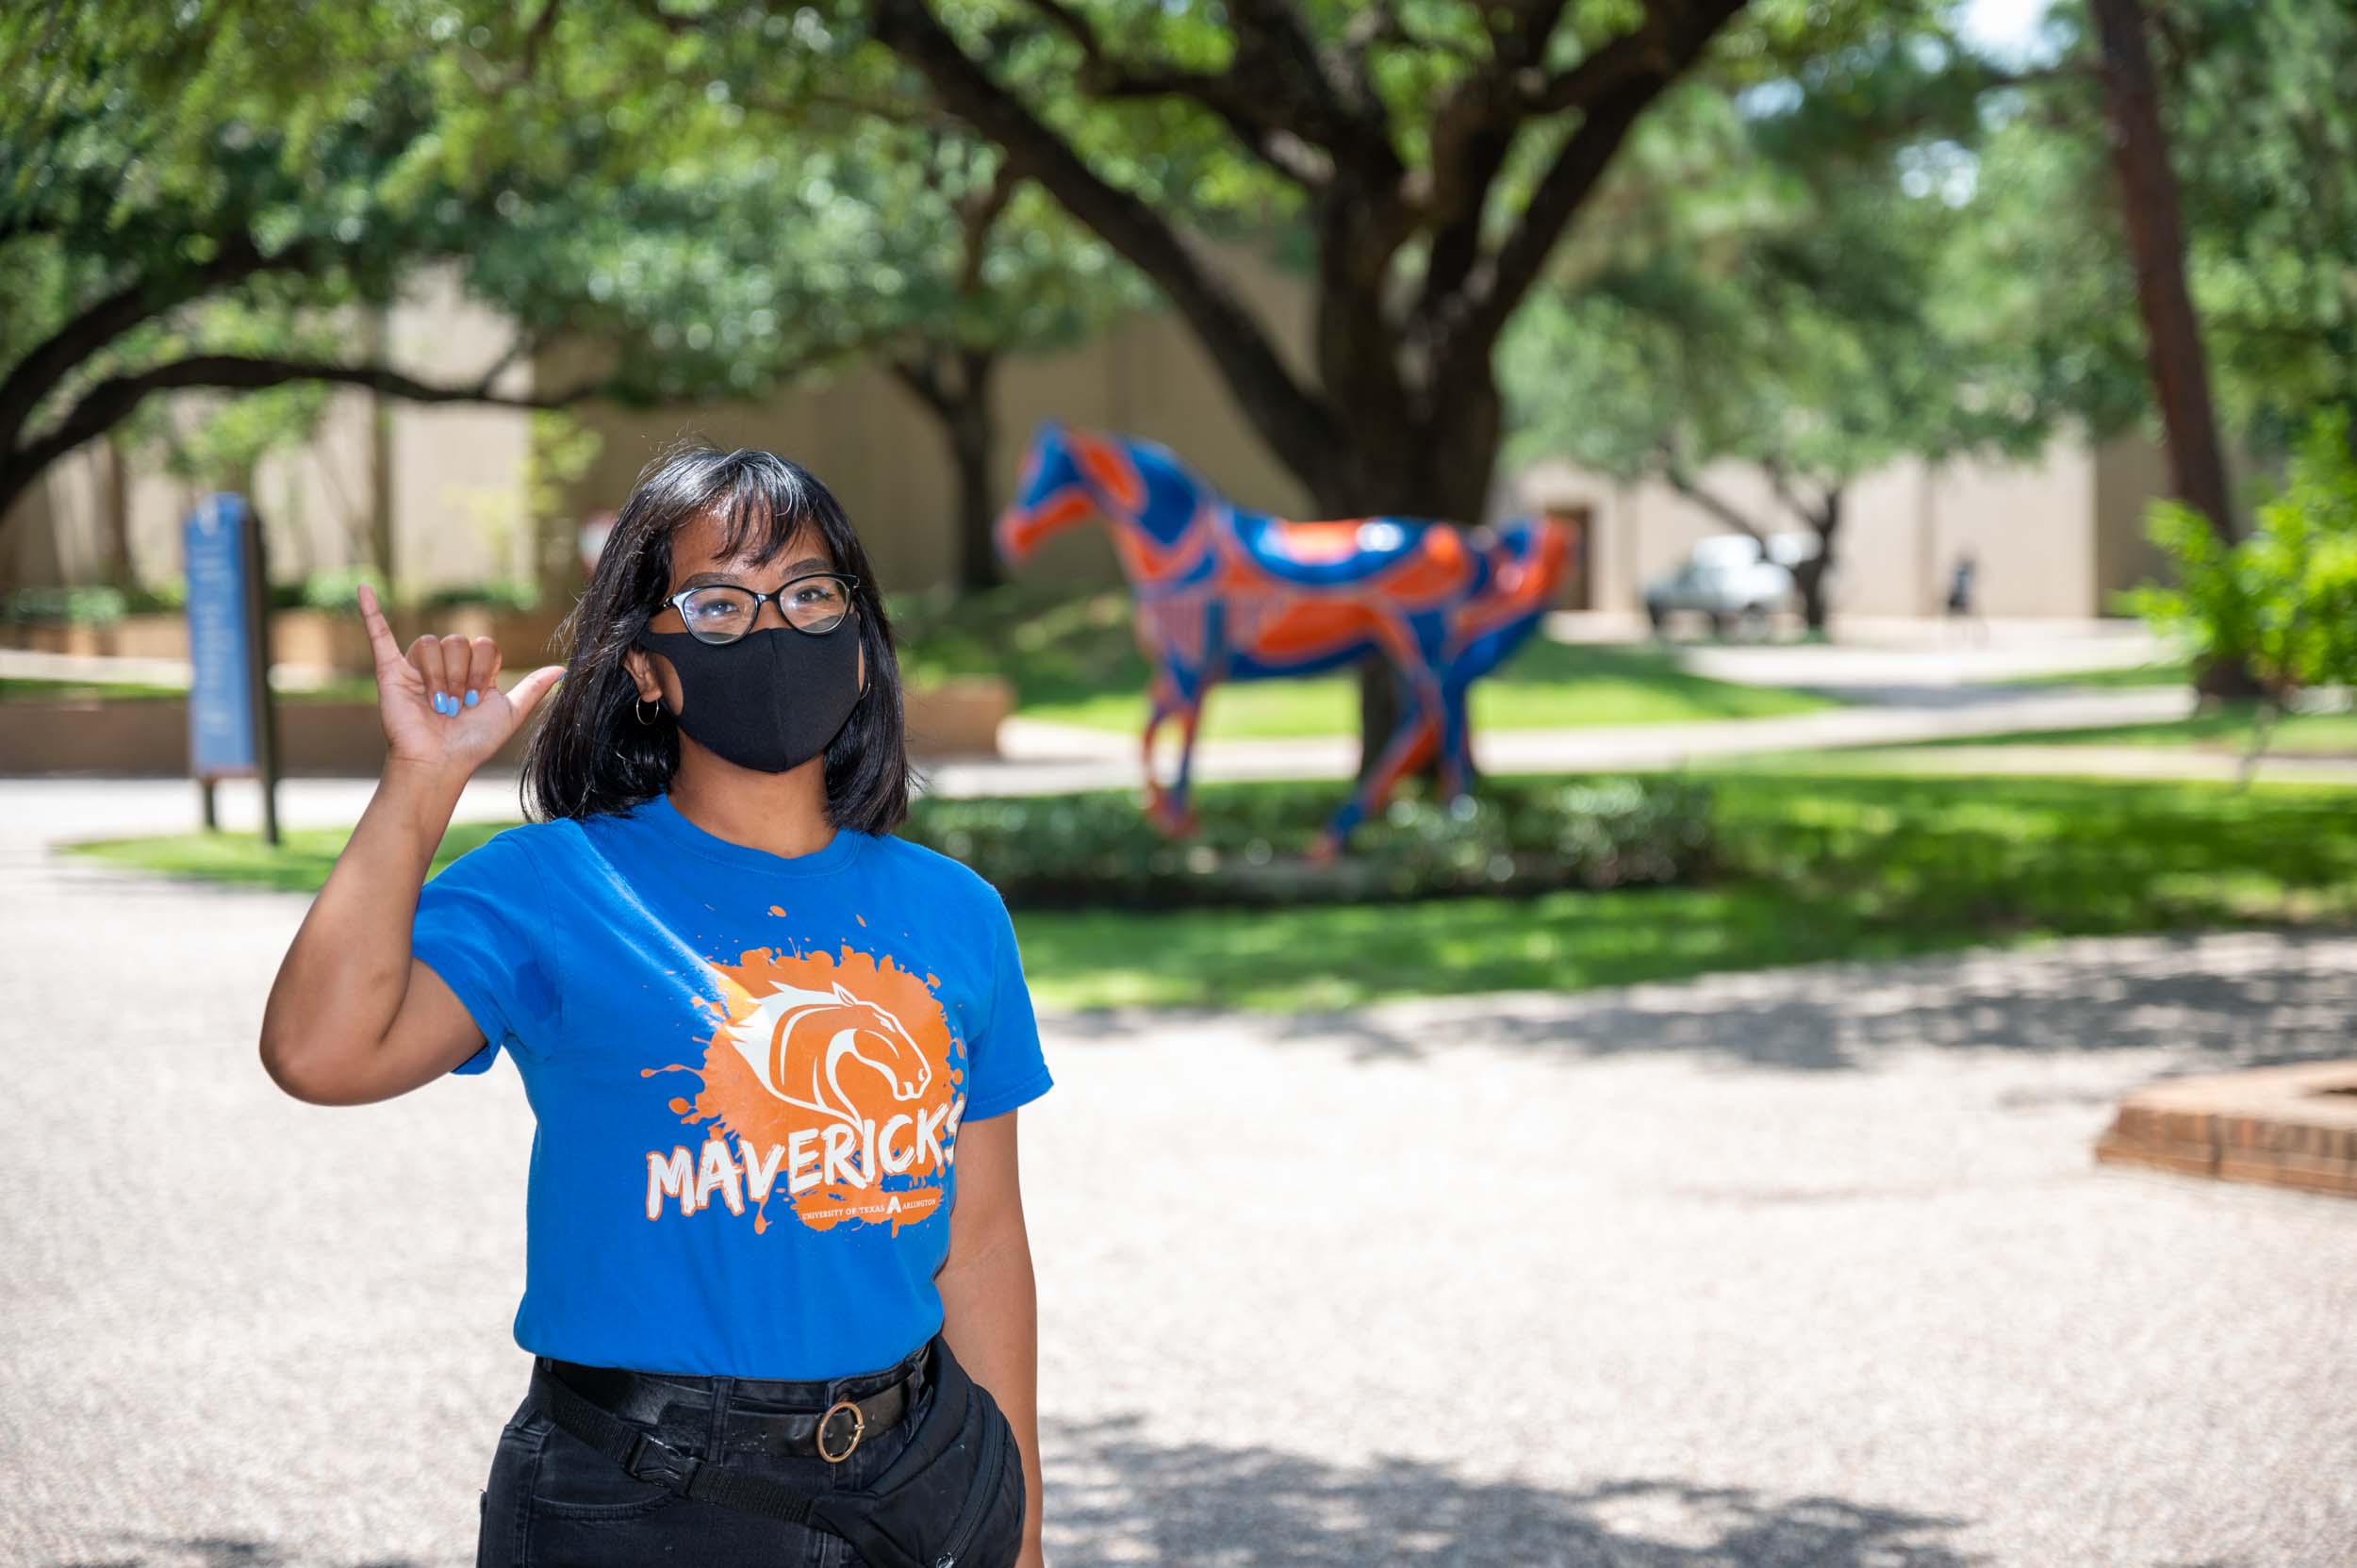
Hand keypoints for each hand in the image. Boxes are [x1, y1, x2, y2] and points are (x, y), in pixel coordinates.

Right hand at [357, 582, 563, 775]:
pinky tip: (362, 588)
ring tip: (437, 703)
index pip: (483, 645)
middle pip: (458, 641)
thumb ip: (532, 689)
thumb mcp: (509, 714)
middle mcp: (445, 665)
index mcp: (472, 671)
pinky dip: (370, 612)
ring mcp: (417, 667)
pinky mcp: (390, 673)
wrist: (439, 762)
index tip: (477, 699)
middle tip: (455, 706)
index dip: (483, 669)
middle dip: (461, 675)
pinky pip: (379, 636)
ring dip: (439, 675)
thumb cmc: (473, 743)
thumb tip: (562, 669)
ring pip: (431, 643)